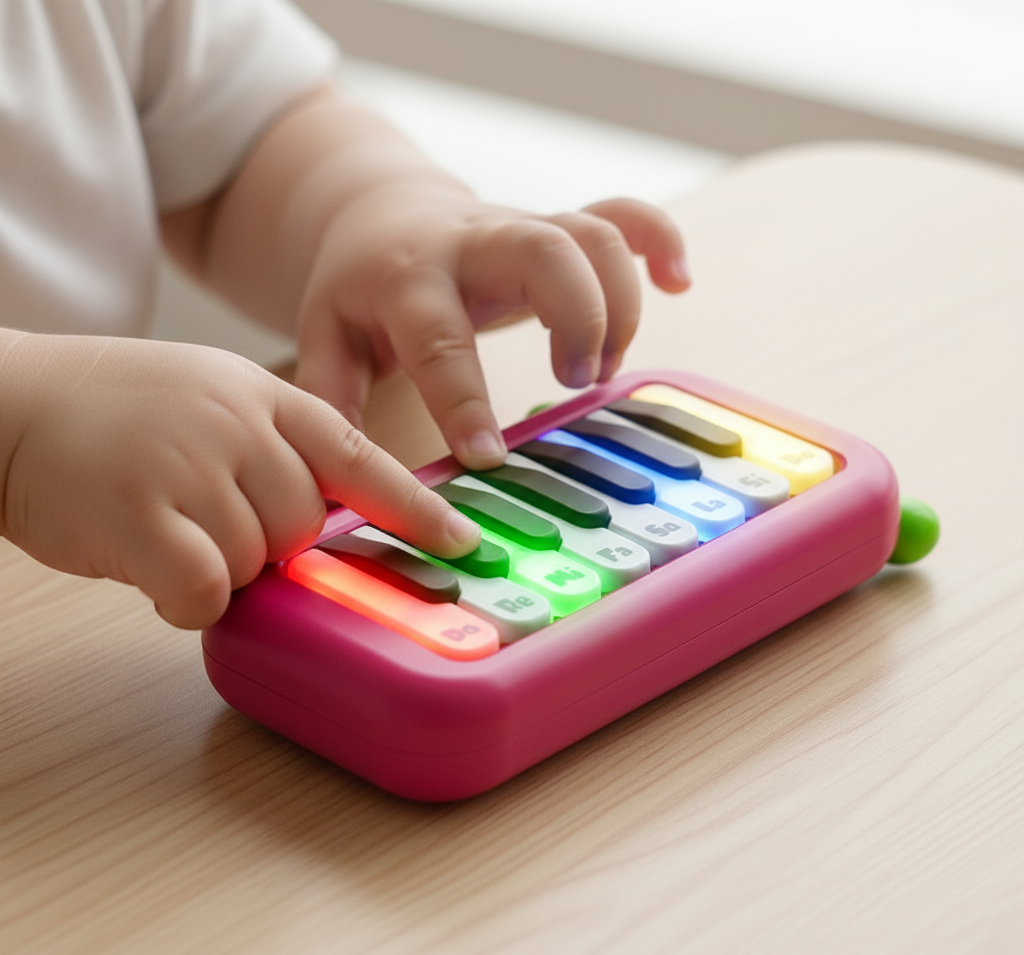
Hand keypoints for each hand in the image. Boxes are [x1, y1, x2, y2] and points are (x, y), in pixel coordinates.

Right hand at [0, 333, 478, 627]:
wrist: (7, 404)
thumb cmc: (115, 412)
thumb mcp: (213, 397)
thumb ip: (276, 449)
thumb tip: (324, 524)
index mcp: (264, 397)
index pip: (361, 455)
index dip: (416, 508)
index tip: (462, 544)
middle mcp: (238, 425)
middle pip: (305, 527)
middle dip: (266, 542)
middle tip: (205, 517)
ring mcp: (191, 466)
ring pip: (255, 564)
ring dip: (216, 566)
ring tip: (163, 524)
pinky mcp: (142, 516)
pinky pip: (203, 591)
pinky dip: (182, 598)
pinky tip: (148, 563)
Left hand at [295, 186, 688, 468]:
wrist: (380, 213)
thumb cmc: (358, 290)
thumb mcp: (325, 338)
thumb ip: (333, 398)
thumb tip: (339, 477)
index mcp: (407, 279)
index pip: (440, 337)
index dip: (465, 400)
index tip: (491, 456)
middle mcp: (472, 244)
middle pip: (543, 249)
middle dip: (577, 317)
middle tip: (578, 384)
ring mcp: (520, 228)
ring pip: (593, 234)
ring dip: (619, 302)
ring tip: (602, 371)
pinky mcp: (556, 225)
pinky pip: (621, 213)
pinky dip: (659, 242)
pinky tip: (678, 283)